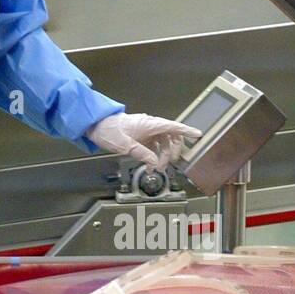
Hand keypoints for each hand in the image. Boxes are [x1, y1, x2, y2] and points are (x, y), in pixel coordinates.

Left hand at [87, 112, 201, 169]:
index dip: (187, 131)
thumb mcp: (125, 146)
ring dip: (163, 156)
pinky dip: (154, 156)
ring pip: (163, 143)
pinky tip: (151, 166)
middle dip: (172, 151)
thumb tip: (155, 162)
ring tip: (158, 168)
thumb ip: (142, 154)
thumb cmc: (109, 131)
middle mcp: (150, 126)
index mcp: (149, 124)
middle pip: (171, 137)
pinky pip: (154, 146)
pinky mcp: (141, 137)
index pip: (173, 126)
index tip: (198, 135)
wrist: (96, 126)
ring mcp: (146, 132)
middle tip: (168, 164)